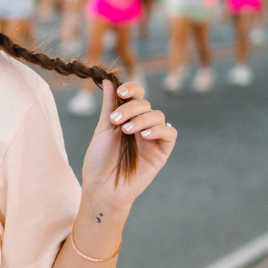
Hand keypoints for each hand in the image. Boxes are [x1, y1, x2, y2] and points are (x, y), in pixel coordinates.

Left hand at [80, 81, 176, 213]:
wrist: (102, 187)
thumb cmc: (99, 161)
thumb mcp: (103, 129)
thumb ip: (109, 105)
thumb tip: (108, 79)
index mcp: (126, 118)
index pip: (136, 95)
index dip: (132, 89)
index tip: (120, 91)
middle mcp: (141, 125)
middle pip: (145, 104)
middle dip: (131, 108)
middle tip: (116, 120)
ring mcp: (152, 138)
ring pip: (158, 116)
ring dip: (142, 119)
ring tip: (127, 130)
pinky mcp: (162, 151)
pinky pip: (169, 133)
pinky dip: (158, 130)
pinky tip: (144, 135)